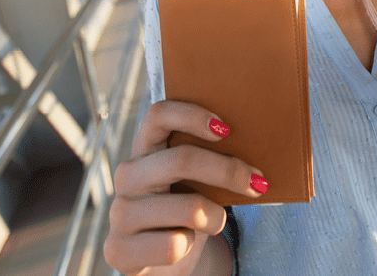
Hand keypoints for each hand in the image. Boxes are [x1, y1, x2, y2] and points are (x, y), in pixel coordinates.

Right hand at [103, 100, 266, 274]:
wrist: (164, 261)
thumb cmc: (187, 212)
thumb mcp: (197, 181)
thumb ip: (209, 161)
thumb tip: (256, 155)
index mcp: (145, 148)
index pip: (158, 115)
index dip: (192, 116)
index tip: (226, 129)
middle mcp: (127, 175)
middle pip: (181, 160)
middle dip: (227, 171)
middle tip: (258, 182)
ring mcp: (120, 213)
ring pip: (188, 208)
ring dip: (216, 218)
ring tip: (216, 221)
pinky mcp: (119, 249)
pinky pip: (173, 246)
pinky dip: (190, 247)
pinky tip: (184, 245)